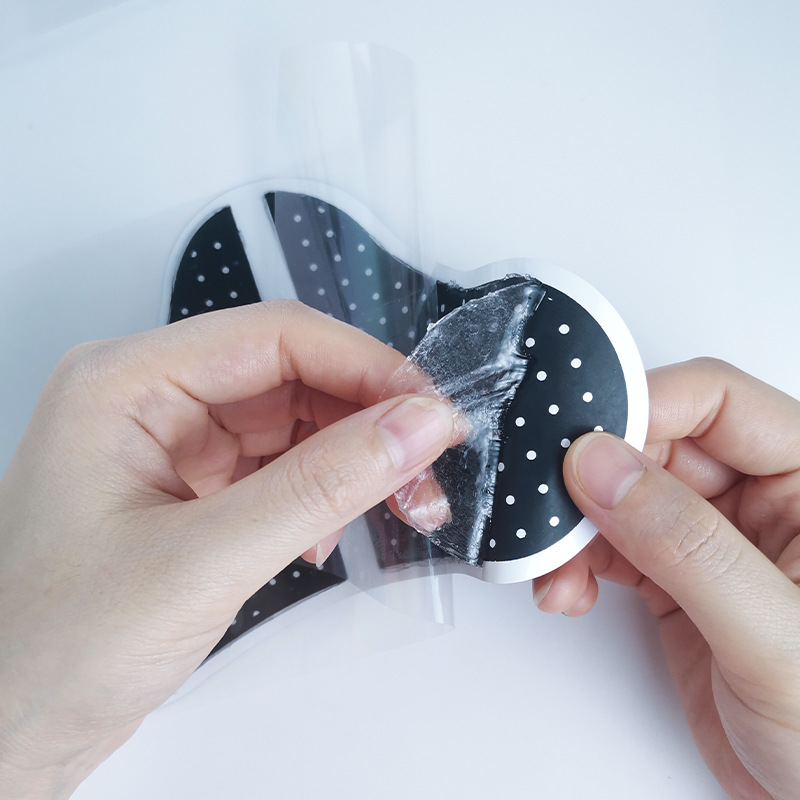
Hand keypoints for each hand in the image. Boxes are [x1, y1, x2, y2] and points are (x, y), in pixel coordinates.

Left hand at [0, 300, 453, 798]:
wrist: (8, 729)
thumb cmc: (53, 648)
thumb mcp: (204, 561)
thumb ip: (321, 485)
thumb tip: (415, 426)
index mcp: (126, 381)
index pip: (275, 336)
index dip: (365, 365)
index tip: (431, 410)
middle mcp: (151, 398)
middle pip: (293, 374)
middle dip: (369, 420)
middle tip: (427, 471)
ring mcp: (174, 443)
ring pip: (295, 421)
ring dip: (354, 460)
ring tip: (397, 508)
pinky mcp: (194, 487)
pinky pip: (281, 465)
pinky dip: (322, 494)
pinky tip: (329, 534)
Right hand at [534, 358, 799, 799]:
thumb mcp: (774, 636)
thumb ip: (684, 543)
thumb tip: (600, 466)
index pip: (715, 401)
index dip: (641, 410)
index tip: (577, 444)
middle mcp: (760, 498)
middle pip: (653, 445)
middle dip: (589, 480)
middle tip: (552, 515)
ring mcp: (712, 539)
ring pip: (619, 493)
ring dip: (572, 528)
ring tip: (556, 570)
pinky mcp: (676, 578)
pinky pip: (609, 544)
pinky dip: (574, 562)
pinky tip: (567, 589)